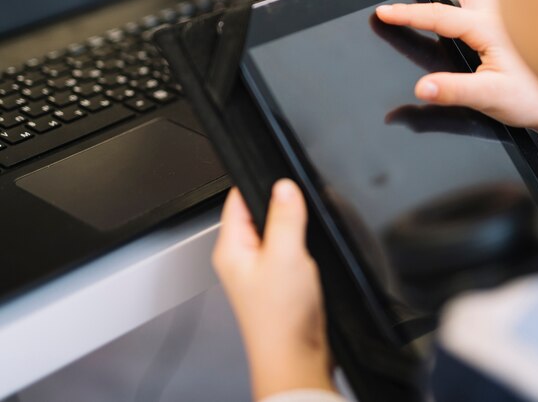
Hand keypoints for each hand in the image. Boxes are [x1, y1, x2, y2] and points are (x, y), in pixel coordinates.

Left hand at [213, 181, 335, 400]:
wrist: (297, 359)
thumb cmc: (281, 319)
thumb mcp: (285, 256)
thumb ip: (284, 217)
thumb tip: (284, 186)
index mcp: (230, 248)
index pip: (237, 198)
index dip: (259, 182)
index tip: (280, 178)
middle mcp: (241, 257)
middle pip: (258, 212)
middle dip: (280, 205)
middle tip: (298, 206)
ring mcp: (259, 268)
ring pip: (275, 230)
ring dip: (291, 227)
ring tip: (302, 235)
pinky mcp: (277, 279)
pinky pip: (287, 248)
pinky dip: (299, 245)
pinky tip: (307, 253)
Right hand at [376, 0, 537, 130]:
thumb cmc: (533, 98)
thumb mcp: (490, 98)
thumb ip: (454, 92)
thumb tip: (421, 88)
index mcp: (488, 30)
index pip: (439, 15)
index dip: (408, 14)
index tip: (383, 12)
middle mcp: (499, 13)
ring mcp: (510, 10)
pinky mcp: (517, 14)